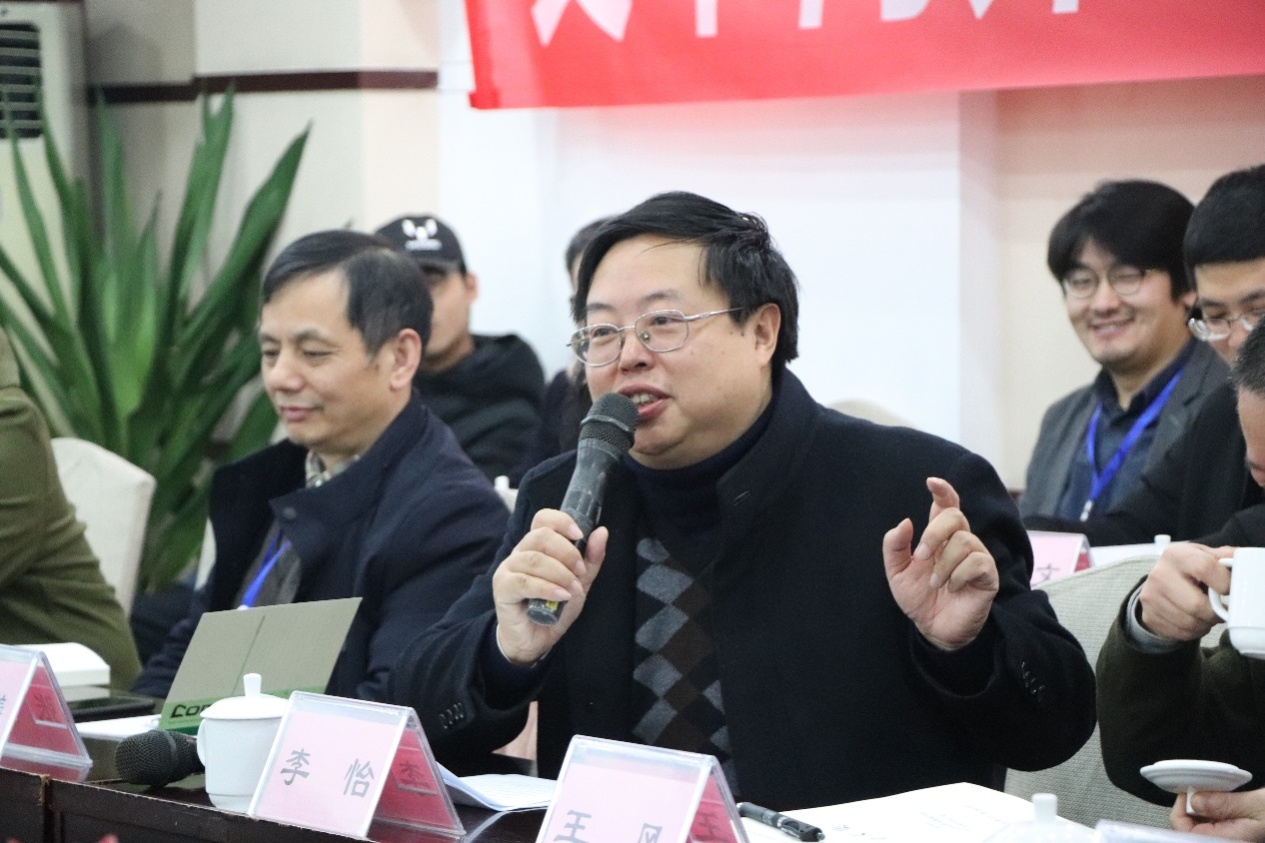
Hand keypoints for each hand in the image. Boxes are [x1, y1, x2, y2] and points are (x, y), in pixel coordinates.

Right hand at [491, 509, 606, 665]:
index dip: (561, 521)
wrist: (536, 639)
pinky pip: (524, 581)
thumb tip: (602, 532)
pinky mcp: (502, 588)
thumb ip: (591, 559)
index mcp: (537, 545)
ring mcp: (508, 569)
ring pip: (534, 559)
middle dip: (567, 553)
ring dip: (560, 573)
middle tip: (580, 573)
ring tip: (573, 589)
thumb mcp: (579, 582)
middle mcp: (520, 552)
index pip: (543, 519)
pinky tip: (561, 596)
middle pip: (541, 536)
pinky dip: (547, 587)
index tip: (580, 535)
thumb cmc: (554, 606)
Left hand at [883, 477, 998, 650]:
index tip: (931, 482)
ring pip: (965, 540)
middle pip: (955, 516)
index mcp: (939, 537)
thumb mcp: (897, 572)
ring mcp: (977, 557)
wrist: (932, 628)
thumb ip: (895, 546)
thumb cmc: (918, 596)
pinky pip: (977, 562)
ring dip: (944, 564)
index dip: (943, 491)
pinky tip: (952, 588)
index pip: (946, 506)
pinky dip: (958, 575)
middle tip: (922, 556)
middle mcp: (960, 542)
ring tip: (937, 583)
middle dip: (934, 533)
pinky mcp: (988, 575)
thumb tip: (906, 522)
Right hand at [1138, 543, 1232, 640]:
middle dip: (1214, 612)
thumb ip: (1224, 558)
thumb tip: (1242, 563)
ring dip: (1205, 623)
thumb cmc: (1189, 570)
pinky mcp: (1149, 616)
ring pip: (1190, 622)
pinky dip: (1193, 631)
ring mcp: (1151, 596)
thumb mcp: (1204, 557)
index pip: (1204, 568)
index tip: (1229, 590)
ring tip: (1205, 614)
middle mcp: (1159, 574)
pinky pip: (1181, 632)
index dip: (1224, 583)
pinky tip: (1193, 620)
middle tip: (1219, 609)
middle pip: (1197, 604)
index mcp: (1176, 555)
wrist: (1160, 583)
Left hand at [1171, 788, 1264, 839]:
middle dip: (1191, 807)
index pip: (1185, 832)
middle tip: (1201, 788)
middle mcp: (1227, 840)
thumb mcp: (1256, 805)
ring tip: (1212, 791)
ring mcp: (1232, 836)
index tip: (1188, 791)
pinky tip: (1221, 797)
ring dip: (1202, 807)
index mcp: (1230, 840)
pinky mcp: (1236, 831)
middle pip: (1191, 827)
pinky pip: (1215, 821)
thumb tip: (1194, 801)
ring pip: (1202, 823)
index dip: (1181, 811)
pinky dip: (1213, 808)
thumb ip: (1224, 804)